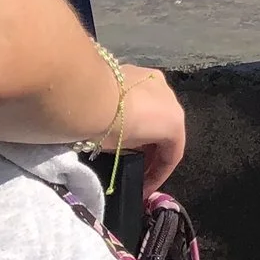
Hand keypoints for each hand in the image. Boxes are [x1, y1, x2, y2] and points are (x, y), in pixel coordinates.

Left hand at [114, 66, 185, 192]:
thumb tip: (129, 150)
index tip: (143, 189)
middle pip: (167, 130)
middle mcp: (172, 99)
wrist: (85, 93)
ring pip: (157, 110)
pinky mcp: (139, 70)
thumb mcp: (122, 147)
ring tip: (127, 142)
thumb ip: (134, 150)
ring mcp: (157, 81)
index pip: (172, 155)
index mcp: (174, 123)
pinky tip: (120, 118)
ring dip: (146, 129)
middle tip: (137, 167)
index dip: (159, 176)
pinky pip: (144, 96)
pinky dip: (137, 110)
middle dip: (153, 151)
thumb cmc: (107, 127)